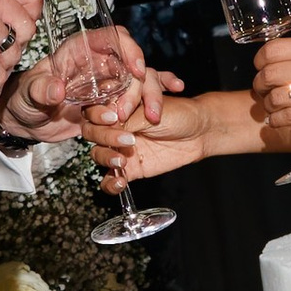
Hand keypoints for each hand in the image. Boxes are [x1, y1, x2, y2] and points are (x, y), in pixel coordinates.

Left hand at [0, 26, 169, 145]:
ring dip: (147, 97)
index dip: (127, 49)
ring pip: (138, 81)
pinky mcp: (112, 101)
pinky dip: (156, 92)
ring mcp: (107, 83)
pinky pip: (137, 95)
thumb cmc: (23, 99)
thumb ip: (41, 90)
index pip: (111, 39)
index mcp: (79, 51)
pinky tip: (175, 89)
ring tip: (151, 117)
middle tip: (133, 110)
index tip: (135, 69)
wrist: (26, 122)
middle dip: (138, 85)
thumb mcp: (28, 94)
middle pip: (130, 62)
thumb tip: (57, 89)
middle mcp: (98, 63)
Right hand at [85, 84, 220, 188]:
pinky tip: (120, 182)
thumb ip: (126, 119)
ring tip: (123, 160)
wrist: (198, 133)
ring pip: (97, 154)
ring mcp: (120, 148)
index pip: (93, 110)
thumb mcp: (150, 110)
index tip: (112, 118)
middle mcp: (114, 126)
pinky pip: (110, 179)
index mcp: (116, 106)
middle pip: (92, 133)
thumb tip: (107, 126)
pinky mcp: (129, 168)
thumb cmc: (178, 113)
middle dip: (105, 137)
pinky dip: (111, 184)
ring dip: (106, 158)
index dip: (98, 114)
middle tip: (128, 139)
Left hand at [251, 33, 290, 154]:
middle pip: (271, 75)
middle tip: (263, 89)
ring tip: (272, 105)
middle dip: (260, 85)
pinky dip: (277, 120)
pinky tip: (276, 120)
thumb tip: (268, 59)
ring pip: (278, 98)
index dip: (260, 61)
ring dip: (269, 105)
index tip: (261, 66)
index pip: (274, 50)